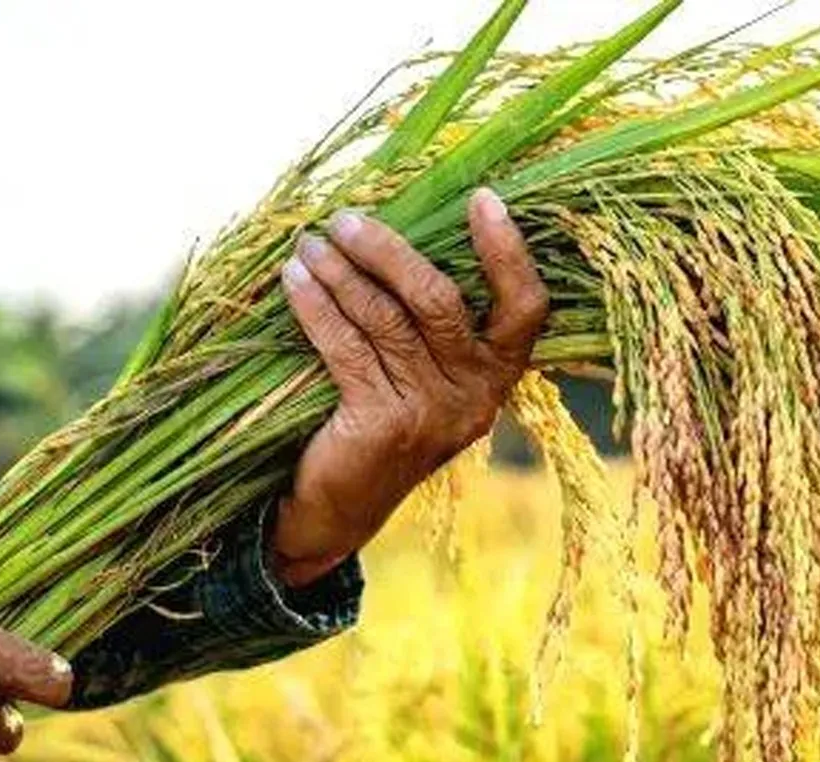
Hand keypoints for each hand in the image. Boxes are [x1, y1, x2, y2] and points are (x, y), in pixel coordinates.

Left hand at [275, 187, 547, 586]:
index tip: (484, 197)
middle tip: (344, 220)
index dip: (509, 252)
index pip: (525, 309)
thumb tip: (395, 229)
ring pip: (385, 320)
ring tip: (308, 243)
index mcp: (497, 377)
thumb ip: (429, 323)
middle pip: (439, 302)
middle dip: (388, 252)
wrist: (342, 506)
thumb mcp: (424, 376)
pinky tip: (294, 282)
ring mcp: (430, 414)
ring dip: (340, 272)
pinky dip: (316, 307)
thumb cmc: (383, 420)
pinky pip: (346, 347)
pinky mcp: (382, 425)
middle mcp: (474, 396)